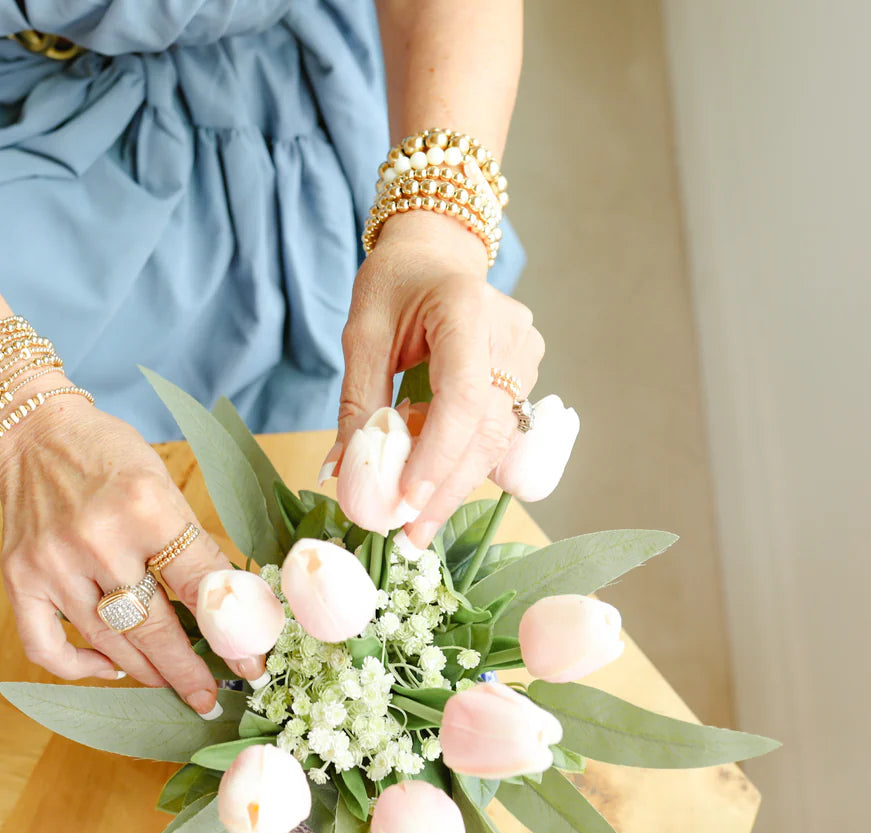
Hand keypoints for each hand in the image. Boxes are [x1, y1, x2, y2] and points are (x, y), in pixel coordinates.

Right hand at [0, 373, 262, 717]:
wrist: (35, 434)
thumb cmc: (110, 456)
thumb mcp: (164, 486)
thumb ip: (190, 546)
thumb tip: (228, 609)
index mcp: (145, 507)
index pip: (198, 584)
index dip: (229, 633)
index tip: (251, 665)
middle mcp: (97, 538)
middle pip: (153, 627)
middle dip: (188, 672)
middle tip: (210, 700)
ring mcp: (53, 563)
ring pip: (109, 643)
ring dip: (147, 671)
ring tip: (172, 683)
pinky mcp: (18, 579)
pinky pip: (48, 649)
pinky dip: (81, 668)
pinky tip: (111, 667)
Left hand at [336, 211, 544, 547]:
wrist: (436, 256)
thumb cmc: (394, 286)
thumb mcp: (362, 333)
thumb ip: (357, 401)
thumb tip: (342, 474)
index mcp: (465, 308)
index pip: (463, 395)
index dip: (437, 455)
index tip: (406, 503)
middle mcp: (510, 333)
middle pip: (486, 429)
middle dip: (445, 488)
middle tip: (407, 537)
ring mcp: (528, 355)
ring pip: (498, 439)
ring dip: (454, 483)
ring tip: (414, 521)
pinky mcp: (528, 375)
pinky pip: (500, 431)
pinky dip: (464, 461)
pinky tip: (432, 480)